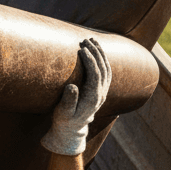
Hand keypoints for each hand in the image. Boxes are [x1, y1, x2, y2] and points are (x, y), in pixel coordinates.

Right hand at [41, 37, 111, 156]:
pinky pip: (105, 72)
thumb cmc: (65, 120)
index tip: (81, 49)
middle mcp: (101, 93)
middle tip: (85, 40)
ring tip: (92, 40)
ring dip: (101, 53)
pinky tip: (96, 51)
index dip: (90, 61)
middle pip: (103, 69)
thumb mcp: (63, 112)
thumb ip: (69, 101)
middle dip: (96, 52)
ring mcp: (103, 92)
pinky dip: (102, 60)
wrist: (72, 130)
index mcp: (93, 97)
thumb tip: (72, 86)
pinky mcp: (100, 90)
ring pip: (107, 69)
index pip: (95, 74)